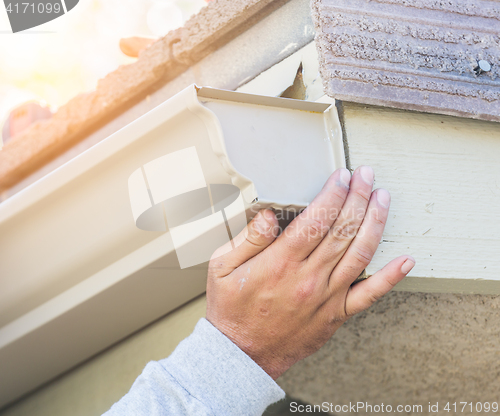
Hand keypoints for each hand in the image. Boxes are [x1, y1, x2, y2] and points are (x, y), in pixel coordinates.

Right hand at [206, 167, 414, 379]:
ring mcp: (326, 297)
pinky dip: (390, 277)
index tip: (342, 175)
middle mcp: (308, 278)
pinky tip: (406, 260)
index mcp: (280, 263)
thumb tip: (269, 215)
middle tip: (366, 176)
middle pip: (342, 230)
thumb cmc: (231, 308)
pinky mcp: (335, 315)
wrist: (241, 354)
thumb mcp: (222, 267)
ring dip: (375, 222)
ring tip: (383, 198)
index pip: (316, 219)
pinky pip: (369, 295)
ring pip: (359, 254)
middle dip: (357, 197)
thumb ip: (248, 239)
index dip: (333, 193)